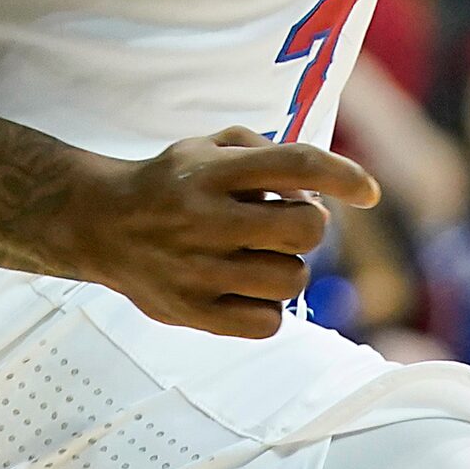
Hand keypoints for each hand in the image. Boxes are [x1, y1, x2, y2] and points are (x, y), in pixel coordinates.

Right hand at [61, 127, 380, 339]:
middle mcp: (205, 217)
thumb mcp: (209, 147)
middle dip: (309, 225)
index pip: (296, 164)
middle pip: (305, 228)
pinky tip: (247, 288)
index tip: (369, 192)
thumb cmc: (171, 182)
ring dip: (289, 266)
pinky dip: (269, 307)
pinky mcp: (192, 311)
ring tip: (259, 256)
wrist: (100, 224)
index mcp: (212, 170)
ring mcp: (197, 268)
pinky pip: (268, 321)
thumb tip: (324, 193)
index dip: (343, 176)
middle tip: (285, 223)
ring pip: (292, 278)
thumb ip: (267, 154)